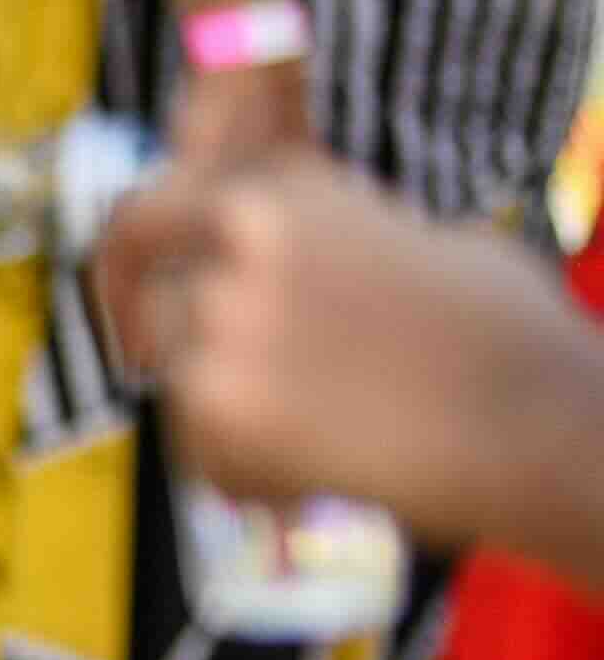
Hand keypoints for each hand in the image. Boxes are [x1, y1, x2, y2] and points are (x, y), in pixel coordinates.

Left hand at [104, 153, 590, 529]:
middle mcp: (239, 236)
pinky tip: (314, 472)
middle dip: (140, 316)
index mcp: (286, 186)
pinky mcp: (209, 404)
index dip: (139, 249)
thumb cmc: (490, 331)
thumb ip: (308, 238)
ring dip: (214, 411)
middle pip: (136, 273)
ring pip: (167, 372)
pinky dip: (242, 473)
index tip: (138, 284)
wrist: (523, 411)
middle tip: (162, 364)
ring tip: (306, 434)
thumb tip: (257, 264)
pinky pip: (195, 449)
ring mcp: (217, 318)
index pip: (159, 201)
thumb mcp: (394, 234)